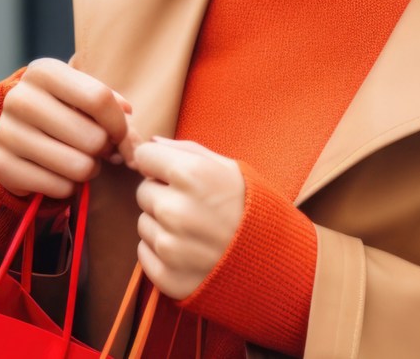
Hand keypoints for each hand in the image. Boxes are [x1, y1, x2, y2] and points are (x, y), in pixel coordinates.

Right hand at [0, 57, 138, 199]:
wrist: (20, 132)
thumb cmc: (65, 110)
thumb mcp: (87, 99)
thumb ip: (115, 111)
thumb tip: (129, 131)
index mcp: (43, 72)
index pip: (99, 99)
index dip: (120, 124)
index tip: (121, 134)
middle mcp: (19, 98)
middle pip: (92, 138)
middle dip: (105, 149)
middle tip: (99, 149)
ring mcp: (5, 132)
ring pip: (79, 166)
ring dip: (90, 169)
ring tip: (83, 160)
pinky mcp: (0, 165)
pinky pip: (59, 187)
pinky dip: (69, 187)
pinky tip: (61, 175)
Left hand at [133, 138, 244, 299]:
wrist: (276, 259)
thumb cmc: (253, 207)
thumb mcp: (230, 168)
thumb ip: (187, 150)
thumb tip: (151, 142)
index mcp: (191, 174)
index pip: (144, 156)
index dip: (159, 163)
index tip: (174, 173)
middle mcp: (175, 210)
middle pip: (143, 191)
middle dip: (163, 194)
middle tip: (194, 205)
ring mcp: (170, 247)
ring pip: (143, 223)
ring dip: (162, 225)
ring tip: (196, 229)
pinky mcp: (167, 276)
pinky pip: (145, 253)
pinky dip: (163, 253)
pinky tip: (191, 251)